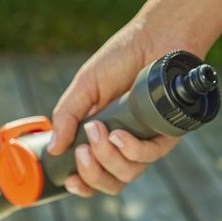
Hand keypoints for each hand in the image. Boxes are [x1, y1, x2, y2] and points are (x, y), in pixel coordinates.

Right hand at [48, 21, 184, 196]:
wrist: (154, 37)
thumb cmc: (121, 57)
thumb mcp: (86, 86)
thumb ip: (67, 116)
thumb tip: (54, 148)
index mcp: (103, 134)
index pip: (94, 172)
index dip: (82, 183)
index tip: (69, 180)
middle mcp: (127, 142)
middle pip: (112, 181)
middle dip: (93, 173)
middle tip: (83, 151)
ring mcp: (148, 139)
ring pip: (129, 173)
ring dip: (108, 158)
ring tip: (100, 133)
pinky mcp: (167, 132)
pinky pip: (150, 156)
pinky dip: (131, 150)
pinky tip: (118, 135)